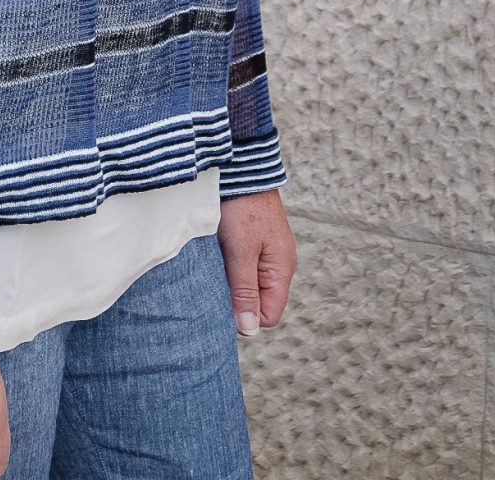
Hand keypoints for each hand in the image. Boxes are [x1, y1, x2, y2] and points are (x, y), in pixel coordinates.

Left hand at [217, 188, 297, 334]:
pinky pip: (241, 264)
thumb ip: (245, 291)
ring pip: (246, 282)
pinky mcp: (251, 238)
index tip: (221, 301)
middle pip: (257, 300)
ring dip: (229, 279)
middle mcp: (277, 263)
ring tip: (212, 266)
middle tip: (213, 283)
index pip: (268, 315)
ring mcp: (265, 250)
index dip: (245, 315)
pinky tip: (213, 254)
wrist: (239, 164)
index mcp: (282, 270)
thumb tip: (249, 330)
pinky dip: (227, 263)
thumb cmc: (242, 207)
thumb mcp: (241, 252)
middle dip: (235, 298)